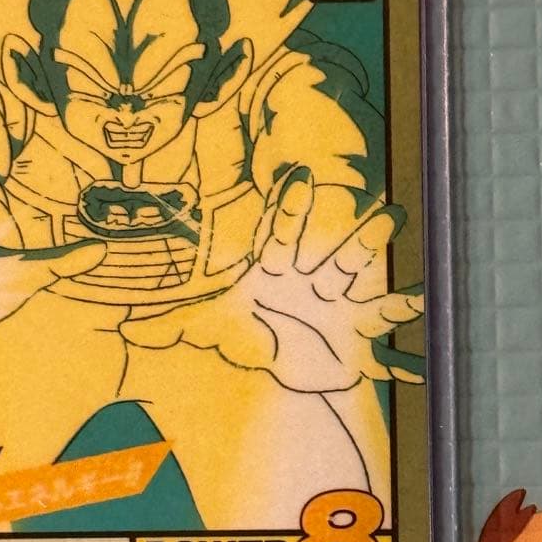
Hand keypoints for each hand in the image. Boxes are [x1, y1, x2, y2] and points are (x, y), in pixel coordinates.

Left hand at [120, 168, 423, 392]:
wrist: (285, 364)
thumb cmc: (249, 332)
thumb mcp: (208, 328)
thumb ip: (169, 326)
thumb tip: (124, 331)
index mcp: (274, 269)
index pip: (279, 234)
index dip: (287, 208)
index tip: (296, 176)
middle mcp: (309, 278)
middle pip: (332, 252)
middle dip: (356, 235)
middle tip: (382, 209)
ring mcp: (336, 303)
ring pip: (360, 277)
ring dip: (379, 260)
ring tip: (400, 236)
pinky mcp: (355, 334)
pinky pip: (379, 330)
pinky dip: (398, 331)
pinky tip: (417, 317)